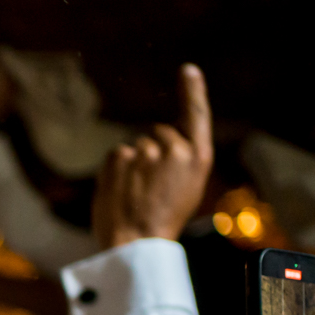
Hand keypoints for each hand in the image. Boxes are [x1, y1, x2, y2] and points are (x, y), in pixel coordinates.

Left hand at [93, 65, 213, 248]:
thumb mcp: (187, 187)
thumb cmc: (163, 219)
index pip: (197, 115)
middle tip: (150, 187)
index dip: (192, 92)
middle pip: (159, 133)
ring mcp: (147, 151)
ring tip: (136, 193)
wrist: (135, 243)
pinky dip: (116, 169)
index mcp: (199, 158)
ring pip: (137, 146)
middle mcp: (176, 149)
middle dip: (153, 152)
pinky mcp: (121, 156)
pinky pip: (118, 154)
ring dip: (134, 164)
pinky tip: (121, 190)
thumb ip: (181, 158)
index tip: (188, 71)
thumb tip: (160, 135)